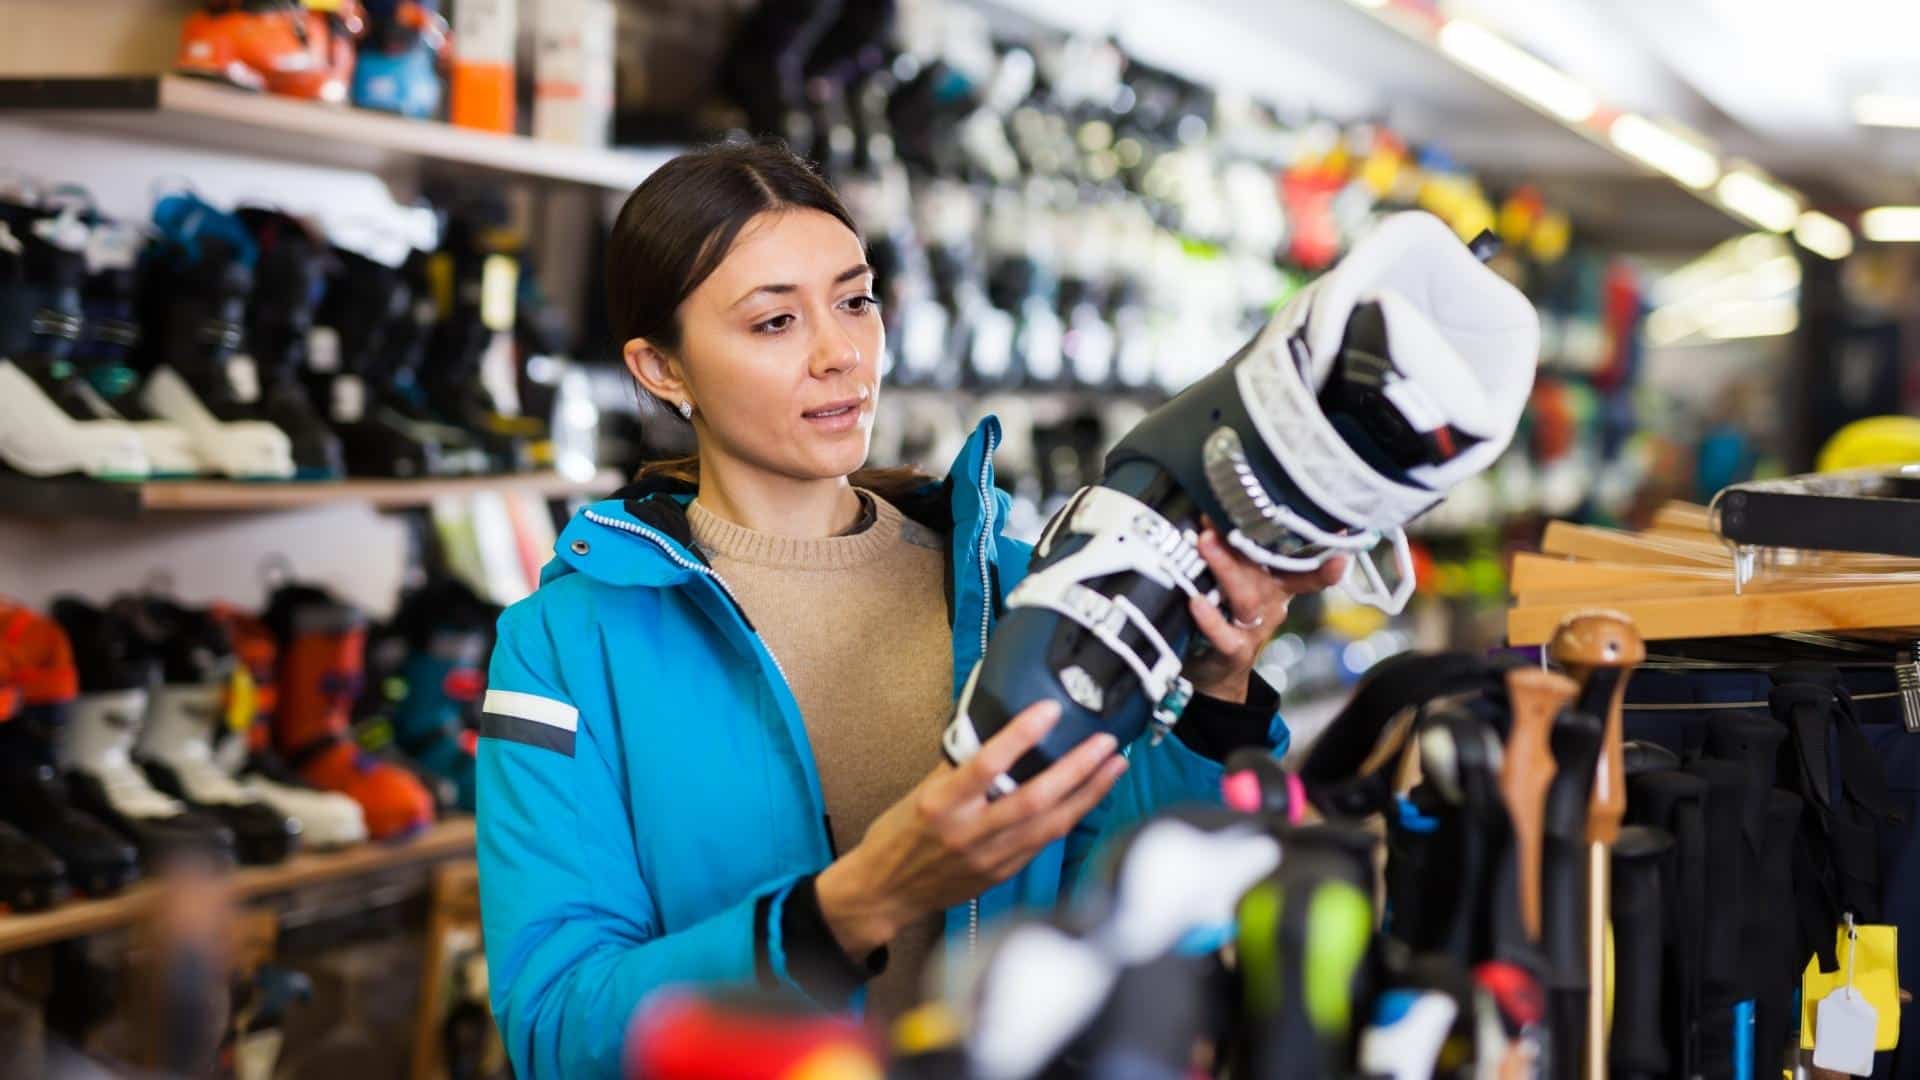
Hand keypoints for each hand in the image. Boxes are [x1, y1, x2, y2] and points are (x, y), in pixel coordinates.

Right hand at [814, 700, 1127, 958]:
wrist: (886, 892)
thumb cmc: (899, 836)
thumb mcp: (919, 792)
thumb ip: (959, 767)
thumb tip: (997, 734)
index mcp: (941, 805)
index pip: (987, 764)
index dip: (1022, 735)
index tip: (1050, 710)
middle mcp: (967, 833)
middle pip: (1034, 798)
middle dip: (1077, 769)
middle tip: (1105, 743)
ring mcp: (989, 858)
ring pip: (1050, 825)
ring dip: (1087, 794)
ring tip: (1113, 767)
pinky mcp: (1002, 874)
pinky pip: (1044, 843)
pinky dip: (1069, 817)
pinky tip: (1088, 798)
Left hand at [1184, 521, 1347, 702]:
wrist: (1216, 673)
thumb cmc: (1226, 617)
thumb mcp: (1241, 583)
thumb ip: (1237, 552)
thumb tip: (1214, 505)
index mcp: (1278, 585)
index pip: (1307, 566)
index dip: (1324, 550)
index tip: (1339, 531)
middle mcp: (1271, 605)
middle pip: (1268, 571)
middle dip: (1247, 540)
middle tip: (1221, 514)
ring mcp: (1254, 629)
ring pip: (1246, 598)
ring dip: (1225, 567)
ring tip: (1205, 542)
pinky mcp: (1233, 651)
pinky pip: (1225, 635)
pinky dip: (1211, 618)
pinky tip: (1197, 601)